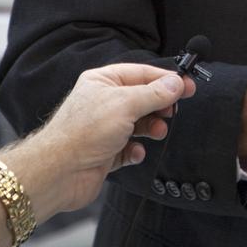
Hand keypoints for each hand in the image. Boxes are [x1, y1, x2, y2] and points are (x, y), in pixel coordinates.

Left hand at [25, 63, 195, 213]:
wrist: (59, 172)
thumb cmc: (83, 132)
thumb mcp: (126, 104)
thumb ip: (154, 94)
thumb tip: (176, 83)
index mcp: (103, 81)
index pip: (142, 73)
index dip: (166, 79)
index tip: (187, 86)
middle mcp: (104, 102)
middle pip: (142, 98)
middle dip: (159, 106)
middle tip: (174, 111)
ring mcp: (104, 128)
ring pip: (138, 124)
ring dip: (151, 128)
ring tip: (158, 131)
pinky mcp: (105, 152)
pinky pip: (129, 148)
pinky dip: (136, 150)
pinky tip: (136, 152)